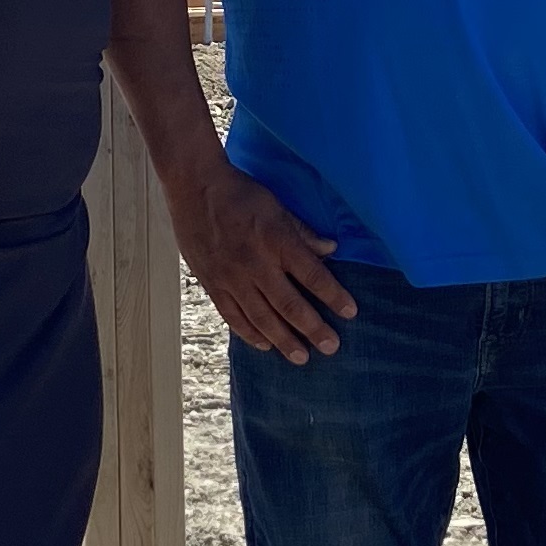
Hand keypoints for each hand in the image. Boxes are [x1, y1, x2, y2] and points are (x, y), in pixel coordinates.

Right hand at [168, 165, 357, 362]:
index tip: (350, 312)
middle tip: (331, 347)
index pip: (312, 274)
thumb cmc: (240, 193)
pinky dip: (249, 333)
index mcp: (276, 240)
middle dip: (313, 328)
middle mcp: (255, 263)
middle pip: (289, 304)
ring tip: (301, 358)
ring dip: (283, 340)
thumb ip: (304, 232)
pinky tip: (264, 345)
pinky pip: (233, 315)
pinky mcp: (212, 283)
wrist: (194, 188)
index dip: (333, 295)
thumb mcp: (278, 206)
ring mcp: (232, 277)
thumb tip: (332, 250)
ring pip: (261, 317)